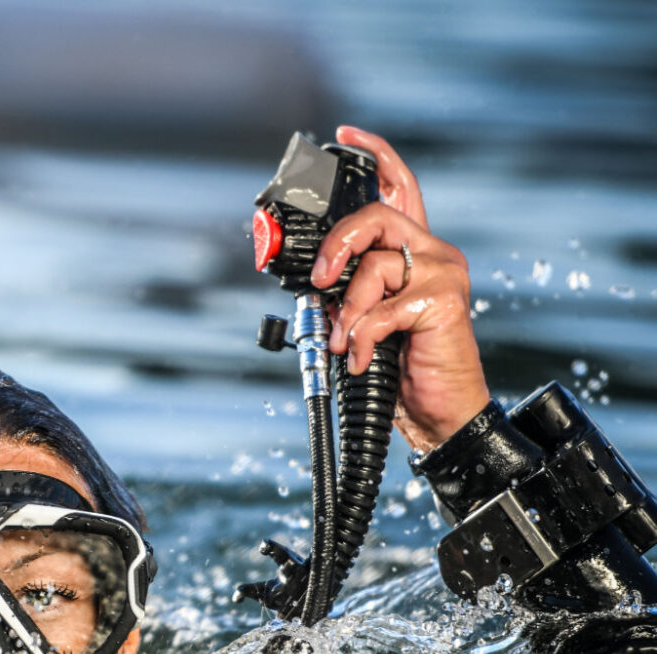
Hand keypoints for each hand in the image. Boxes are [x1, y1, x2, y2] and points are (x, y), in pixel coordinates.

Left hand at [310, 126, 489, 450]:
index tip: (345, 134)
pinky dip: (361, 338)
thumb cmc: (402, 369)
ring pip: (374, 265)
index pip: (400, 187)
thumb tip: (313, 284)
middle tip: (321, 279)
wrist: (439, 414)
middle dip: (337, 246)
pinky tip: (363, 359)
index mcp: (415, 253)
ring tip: (346, 343)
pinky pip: (381, 309)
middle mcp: (433, 254)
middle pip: (377, 216)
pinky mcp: (444, 300)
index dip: (376, 155)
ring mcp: (443, 274)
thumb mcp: (365, 323)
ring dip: (347, 310)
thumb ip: (348, 293)